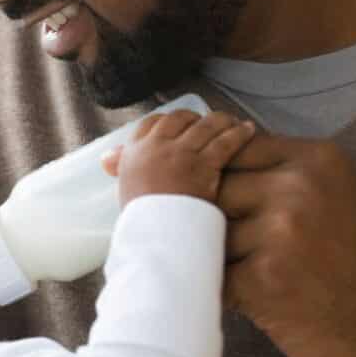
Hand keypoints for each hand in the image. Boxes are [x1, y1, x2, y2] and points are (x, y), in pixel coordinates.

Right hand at [102, 111, 255, 207]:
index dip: (168, 121)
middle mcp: (156, 147)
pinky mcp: (204, 164)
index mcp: (134, 153)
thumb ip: (122, 168)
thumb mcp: (124, 189)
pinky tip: (248, 130)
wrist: (155, 237)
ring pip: (205, 125)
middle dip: (195, 118)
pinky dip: (239, 134)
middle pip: (178, 118)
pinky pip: (225, 141)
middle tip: (208, 124)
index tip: (179, 126)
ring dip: (221, 121)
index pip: (150, 123)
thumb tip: (107, 157)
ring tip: (232, 122)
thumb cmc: (140, 221)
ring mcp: (180, 154)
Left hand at [218, 133, 355, 356]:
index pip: (233, 149)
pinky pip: (213, 274)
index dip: (214, 177)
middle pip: (214, 187)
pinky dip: (223, 290)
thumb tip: (205, 164)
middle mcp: (300, 186)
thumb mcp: (331, 201)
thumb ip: (277, 177)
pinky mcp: (263, 276)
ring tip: (249, 277)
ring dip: (216, 258)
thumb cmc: (352, 270)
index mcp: (316, 159)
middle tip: (225, 247)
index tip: (212, 202)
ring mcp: (282, 230)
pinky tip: (253, 300)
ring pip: (208, 232)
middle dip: (209, 219)